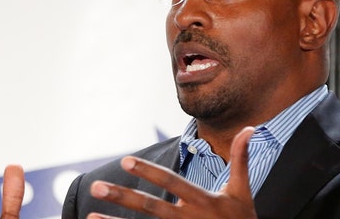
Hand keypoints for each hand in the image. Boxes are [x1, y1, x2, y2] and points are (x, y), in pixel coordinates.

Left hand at [88, 126, 256, 218]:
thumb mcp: (242, 190)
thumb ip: (241, 159)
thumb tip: (248, 128)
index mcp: (203, 201)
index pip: (171, 183)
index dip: (149, 172)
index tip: (127, 161)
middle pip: (151, 207)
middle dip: (124, 197)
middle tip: (98, 187)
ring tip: (91, 214)